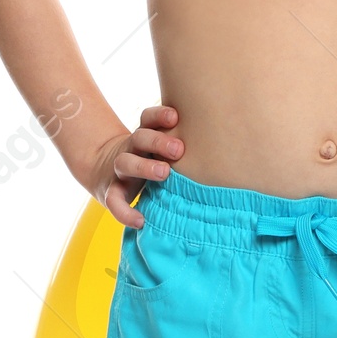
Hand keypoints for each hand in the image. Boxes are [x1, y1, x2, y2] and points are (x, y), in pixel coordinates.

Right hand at [87, 105, 184, 227]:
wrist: (106, 171)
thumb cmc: (150, 159)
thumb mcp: (161, 148)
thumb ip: (184, 144)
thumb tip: (230, 147)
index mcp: (145, 135)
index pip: (147, 118)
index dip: (159, 116)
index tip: (175, 117)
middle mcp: (131, 148)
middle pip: (139, 137)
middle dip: (158, 141)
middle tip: (179, 150)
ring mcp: (120, 169)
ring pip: (125, 163)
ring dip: (144, 166)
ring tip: (165, 173)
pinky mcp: (111, 191)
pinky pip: (114, 201)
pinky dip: (125, 212)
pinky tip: (141, 221)